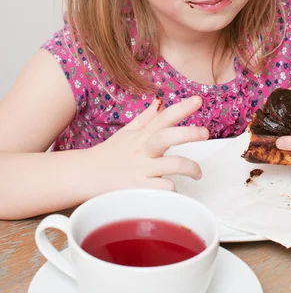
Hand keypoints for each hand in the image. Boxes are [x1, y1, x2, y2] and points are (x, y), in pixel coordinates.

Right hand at [89, 96, 207, 191]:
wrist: (83, 176)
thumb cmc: (107, 155)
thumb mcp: (126, 133)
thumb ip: (145, 118)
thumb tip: (158, 102)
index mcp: (142, 136)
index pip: (163, 117)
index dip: (182, 108)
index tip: (199, 100)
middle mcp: (142, 150)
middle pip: (167, 137)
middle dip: (188, 133)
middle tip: (205, 132)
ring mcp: (140, 169)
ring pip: (171, 165)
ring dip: (190, 168)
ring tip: (197, 173)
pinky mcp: (138, 189)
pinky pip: (163, 189)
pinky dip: (172, 191)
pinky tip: (174, 192)